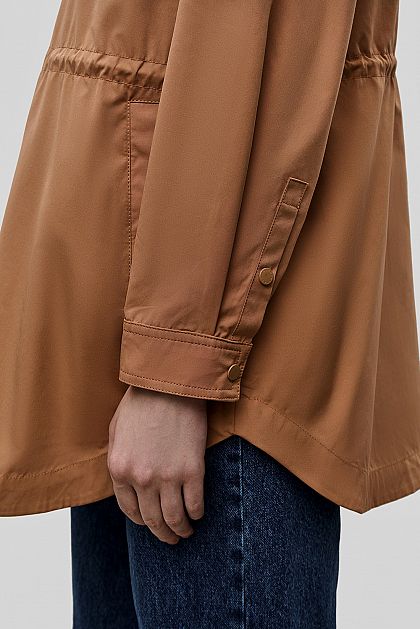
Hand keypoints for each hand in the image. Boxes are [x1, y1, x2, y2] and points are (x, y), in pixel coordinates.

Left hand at [107, 385, 207, 543]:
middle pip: (152, 520)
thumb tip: (127, 480)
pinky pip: (195, 503)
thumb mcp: (117, 429)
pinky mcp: (192, 470)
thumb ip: (119, 458)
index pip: (129, 509)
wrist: (170, 382)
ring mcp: (167, 476)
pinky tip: (198, 514)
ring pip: (174, 518)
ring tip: (186, 532)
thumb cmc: (143, 399)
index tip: (149, 524)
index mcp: (119, 469)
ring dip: (181, 530)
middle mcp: (141, 478)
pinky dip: (197, 513)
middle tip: (170, 538)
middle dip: (161, 534)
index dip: (140, 521)